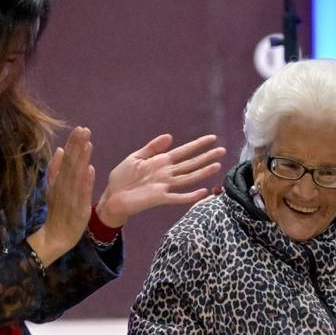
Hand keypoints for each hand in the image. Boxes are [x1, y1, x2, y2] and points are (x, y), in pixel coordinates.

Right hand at [28, 127, 94, 266]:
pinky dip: (86, 181)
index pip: (66, 159)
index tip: (80, 128)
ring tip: (88, 143)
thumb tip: (58, 149)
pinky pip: (82, 193)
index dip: (73, 144)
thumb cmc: (58, 212)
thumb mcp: (52, 188)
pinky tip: (90, 169)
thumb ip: (54, 169)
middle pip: (70, 163)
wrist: (55, 236)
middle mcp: (63, 186)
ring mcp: (70, 197)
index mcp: (59, 181)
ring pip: (76, 175)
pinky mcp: (78, 208)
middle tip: (84, 129)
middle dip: (77, 145)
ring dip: (82, 159)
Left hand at [96, 133, 226, 227]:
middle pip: (190, 163)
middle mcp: (166, 173)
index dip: (197, 145)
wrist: (113, 196)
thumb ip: (153, 147)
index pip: (183, 151)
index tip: (212, 138)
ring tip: (217, 165)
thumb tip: (170, 136)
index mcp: (161, 162)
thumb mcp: (136, 157)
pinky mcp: (159, 198)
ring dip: (203, 172)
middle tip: (223, 150)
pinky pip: (177, 197)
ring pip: (188, 178)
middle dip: (206, 157)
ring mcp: (164, 186)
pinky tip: (202, 192)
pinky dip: (190, 196)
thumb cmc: (122, 177)